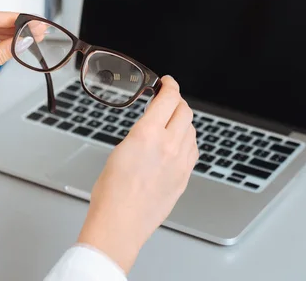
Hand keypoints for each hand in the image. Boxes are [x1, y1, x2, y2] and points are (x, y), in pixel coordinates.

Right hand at [77, 76, 197, 272]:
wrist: (121, 223)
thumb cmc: (112, 192)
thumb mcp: (120, 150)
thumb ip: (140, 134)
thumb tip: (150, 127)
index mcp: (148, 134)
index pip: (169, 98)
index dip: (170, 85)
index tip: (167, 83)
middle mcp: (169, 145)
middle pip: (185, 111)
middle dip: (177, 101)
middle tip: (169, 100)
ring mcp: (180, 163)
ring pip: (192, 130)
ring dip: (184, 121)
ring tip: (173, 122)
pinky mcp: (184, 178)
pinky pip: (193, 151)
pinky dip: (188, 141)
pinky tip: (179, 144)